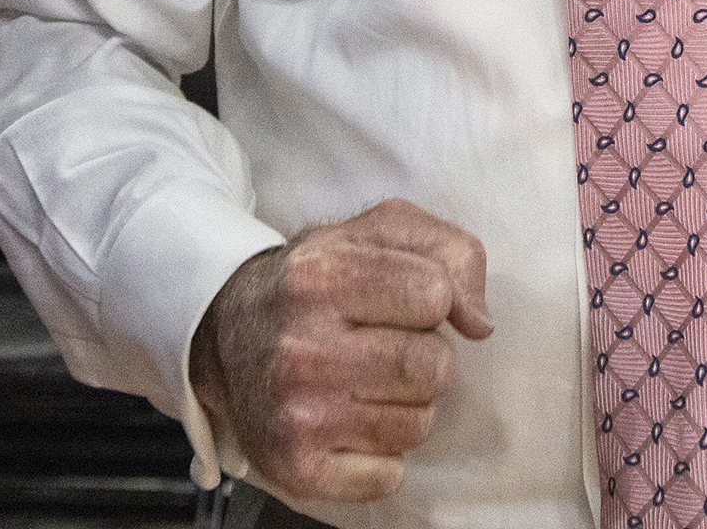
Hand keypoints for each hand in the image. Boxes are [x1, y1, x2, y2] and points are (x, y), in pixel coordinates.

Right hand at [190, 199, 491, 503]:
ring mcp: (296, 414)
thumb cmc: (317, 281)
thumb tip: (479, 322)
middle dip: (426, 356)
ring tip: (364, 381)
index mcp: (319, 276)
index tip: (402, 301)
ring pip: (418, 423)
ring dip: (406, 405)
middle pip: (434, 366)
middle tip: (385, 346)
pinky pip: (390, 475)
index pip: (435, 293)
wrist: (227, 334)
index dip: (432, 298)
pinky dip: (381, 455)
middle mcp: (300, 348)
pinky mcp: (296, 469)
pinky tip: (348, 422)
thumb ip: (448, 250)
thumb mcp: (377, 232)